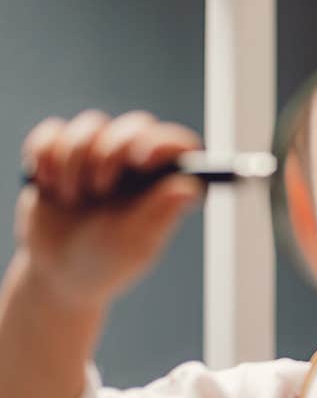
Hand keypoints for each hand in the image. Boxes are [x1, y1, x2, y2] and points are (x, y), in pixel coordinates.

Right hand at [16, 110, 203, 308]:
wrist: (57, 273)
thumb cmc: (107, 262)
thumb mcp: (136, 243)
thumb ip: (161, 212)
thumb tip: (190, 186)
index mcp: (163, 183)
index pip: (178, 145)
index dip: (164, 142)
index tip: (142, 158)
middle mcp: (136, 164)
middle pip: (137, 125)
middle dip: (112, 150)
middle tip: (100, 188)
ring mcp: (99, 154)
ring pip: (92, 124)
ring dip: (75, 160)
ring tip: (72, 199)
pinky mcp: (61, 152)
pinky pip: (53, 131)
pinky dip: (45, 155)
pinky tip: (49, 186)